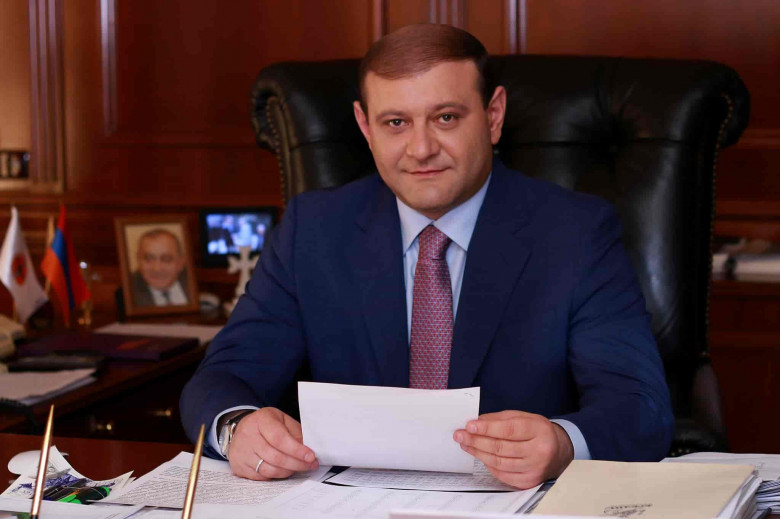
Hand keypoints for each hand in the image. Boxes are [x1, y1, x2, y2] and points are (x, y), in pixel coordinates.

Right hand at [227, 407, 317, 480]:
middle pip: (275, 457)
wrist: (241, 429)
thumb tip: (308, 449)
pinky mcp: (239, 466)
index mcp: (261, 420)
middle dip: (297, 463)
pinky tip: (284, 470)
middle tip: (311, 465)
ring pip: (269, 470)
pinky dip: (276, 475)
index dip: (296, 449)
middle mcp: (248, 436)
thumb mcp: (282, 420)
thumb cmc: (266, 424)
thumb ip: (295, 432)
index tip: (311, 456)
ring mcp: (242, 453)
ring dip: (288, 471)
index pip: (279, 438)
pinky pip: (261, 477)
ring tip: (299, 467)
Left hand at [453, 410, 573, 488]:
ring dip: (478, 453)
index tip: (469, 425)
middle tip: (460, 435)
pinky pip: (502, 474)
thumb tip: (476, 423)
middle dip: (477, 441)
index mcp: (539, 431)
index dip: (487, 428)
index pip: (509, 430)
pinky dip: (488, 464)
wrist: (558, 451)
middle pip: (501, 447)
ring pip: (499, 462)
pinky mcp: (528, 482)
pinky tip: (480, 455)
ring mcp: (534, 469)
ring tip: (465, 444)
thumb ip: (500, 419)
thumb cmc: (537, 431)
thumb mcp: (523, 417)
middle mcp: (539, 452)